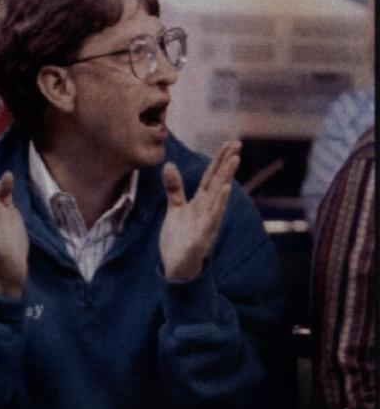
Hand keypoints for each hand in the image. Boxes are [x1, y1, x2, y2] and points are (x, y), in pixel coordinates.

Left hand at [159, 140, 240, 280]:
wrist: (176, 266)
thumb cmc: (179, 237)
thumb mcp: (175, 209)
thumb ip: (174, 188)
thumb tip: (170, 164)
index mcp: (200, 202)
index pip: (211, 177)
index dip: (219, 159)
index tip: (229, 142)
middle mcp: (207, 209)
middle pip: (218, 182)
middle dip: (227, 163)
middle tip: (238, 143)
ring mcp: (207, 221)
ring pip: (218, 196)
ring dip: (226, 177)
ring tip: (234, 159)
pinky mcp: (203, 235)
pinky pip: (213, 217)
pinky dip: (219, 204)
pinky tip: (224, 190)